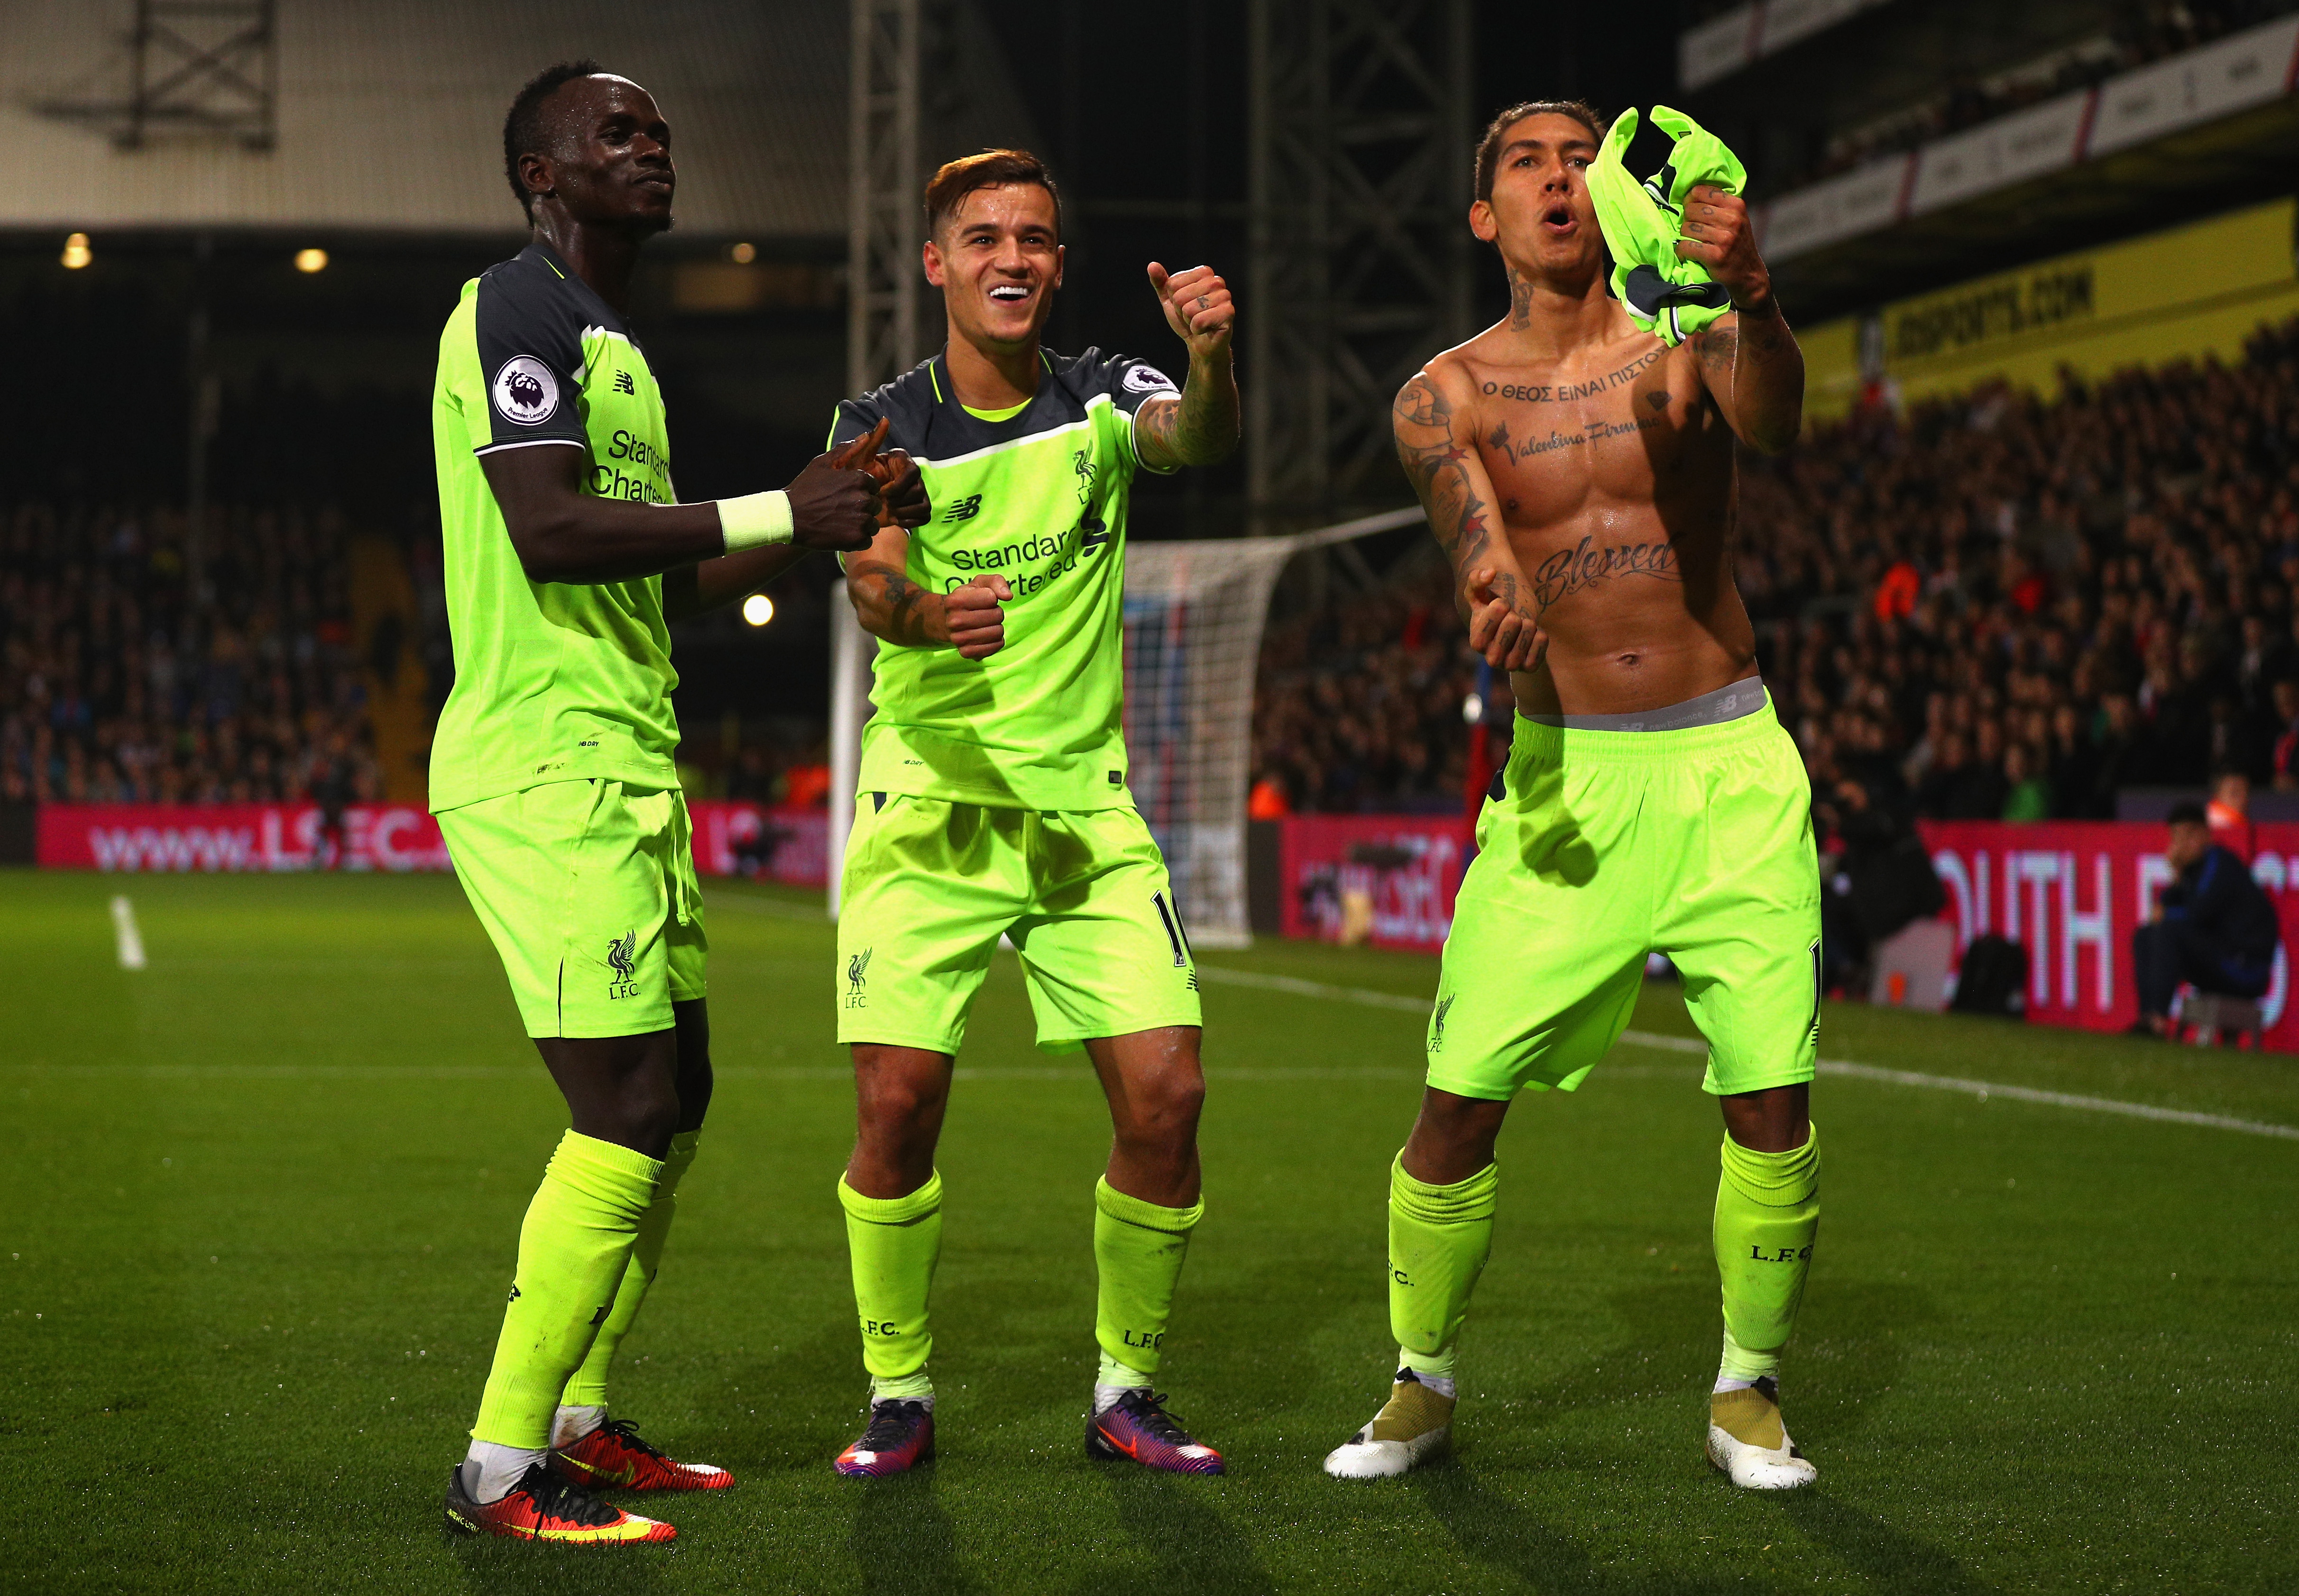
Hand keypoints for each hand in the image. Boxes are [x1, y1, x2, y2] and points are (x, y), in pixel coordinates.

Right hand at [786, 417, 886, 550]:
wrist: (788, 518)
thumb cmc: (805, 489)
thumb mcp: (822, 464)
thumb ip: (846, 450)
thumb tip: (866, 435)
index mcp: (859, 479)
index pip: (873, 487)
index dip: (859, 492)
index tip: (843, 496)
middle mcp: (864, 499)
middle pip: (874, 505)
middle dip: (862, 508)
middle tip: (841, 511)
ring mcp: (861, 520)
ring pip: (873, 524)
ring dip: (861, 525)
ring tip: (840, 523)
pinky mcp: (856, 539)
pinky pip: (867, 540)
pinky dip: (856, 540)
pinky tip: (840, 534)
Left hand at [868, 448, 928, 529]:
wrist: (860, 499)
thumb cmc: (860, 477)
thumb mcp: (862, 459)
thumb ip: (873, 440)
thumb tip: (884, 419)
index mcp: (905, 462)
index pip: (913, 472)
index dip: (898, 485)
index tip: (881, 491)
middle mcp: (916, 477)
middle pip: (919, 491)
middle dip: (898, 500)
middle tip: (881, 502)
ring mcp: (920, 494)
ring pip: (923, 506)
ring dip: (902, 511)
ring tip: (887, 510)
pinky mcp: (920, 509)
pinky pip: (924, 517)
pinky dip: (908, 520)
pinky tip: (893, 518)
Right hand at [946, 574, 1008, 658]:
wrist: (947, 620)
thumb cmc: (968, 598)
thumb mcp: (980, 583)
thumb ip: (996, 582)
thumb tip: (1008, 596)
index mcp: (954, 601)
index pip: (991, 598)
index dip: (992, 597)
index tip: (983, 600)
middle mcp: (953, 621)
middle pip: (997, 615)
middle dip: (997, 612)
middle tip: (986, 613)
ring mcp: (958, 639)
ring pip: (998, 632)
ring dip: (997, 627)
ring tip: (986, 624)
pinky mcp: (966, 653)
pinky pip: (996, 646)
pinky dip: (997, 641)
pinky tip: (988, 636)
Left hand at [1147, 262, 1234, 361]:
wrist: (1201, 343)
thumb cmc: (1187, 320)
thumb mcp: (1170, 301)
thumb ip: (1161, 283)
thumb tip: (1152, 265)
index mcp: (1203, 273)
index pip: (1173, 284)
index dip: (1174, 299)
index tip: (1185, 305)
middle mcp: (1216, 281)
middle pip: (1180, 296)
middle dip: (1182, 311)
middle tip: (1193, 316)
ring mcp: (1225, 296)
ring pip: (1189, 309)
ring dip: (1190, 321)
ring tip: (1200, 322)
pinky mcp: (1228, 313)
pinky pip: (1199, 321)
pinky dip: (1198, 329)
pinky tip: (1207, 329)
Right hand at [1465, 568, 1544, 670]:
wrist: (1514, 630)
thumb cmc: (1493, 610)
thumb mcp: (1480, 593)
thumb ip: (1476, 579)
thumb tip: (1490, 573)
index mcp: (1476, 642)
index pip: (1496, 611)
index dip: (1501, 604)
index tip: (1500, 608)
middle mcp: (1491, 658)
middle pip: (1512, 622)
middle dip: (1516, 613)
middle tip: (1513, 618)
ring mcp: (1510, 665)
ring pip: (1527, 635)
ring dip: (1529, 625)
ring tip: (1524, 625)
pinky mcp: (1528, 667)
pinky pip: (1540, 647)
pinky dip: (1540, 637)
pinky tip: (1534, 635)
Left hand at [1674, 184, 1770, 310]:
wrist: (1749, 275)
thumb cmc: (1737, 244)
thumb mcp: (1736, 218)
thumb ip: (1718, 204)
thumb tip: (1689, 193)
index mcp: (1736, 205)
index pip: (1700, 191)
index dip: (1690, 200)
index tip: (1691, 210)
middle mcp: (1732, 219)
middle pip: (1691, 210)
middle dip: (1687, 220)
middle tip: (1693, 230)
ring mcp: (1725, 238)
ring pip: (1686, 228)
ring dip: (1685, 237)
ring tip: (1693, 242)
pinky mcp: (1716, 255)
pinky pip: (1686, 246)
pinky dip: (1682, 251)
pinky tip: (1687, 254)